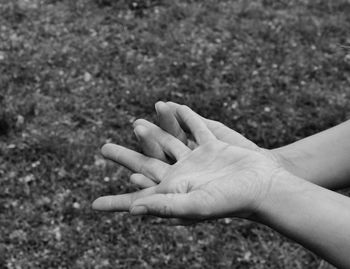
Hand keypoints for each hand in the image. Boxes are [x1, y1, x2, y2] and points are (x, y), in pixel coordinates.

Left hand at [92, 105, 288, 220]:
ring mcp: (197, 159)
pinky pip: (194, 126)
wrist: (264, 186)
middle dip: (125, 158)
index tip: (94, 205)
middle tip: (104, 149)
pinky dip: (183, 116)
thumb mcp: (197, 205)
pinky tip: (170, 105)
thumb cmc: (232, 200)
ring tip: (134, 122)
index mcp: (175, 192)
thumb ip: (166, 207)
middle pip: (146, 164)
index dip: (117, 203)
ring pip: (168, 142)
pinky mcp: (213, 145)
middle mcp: (183, 176)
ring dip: (151, 132)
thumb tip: (133, 211)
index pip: (139, 198)